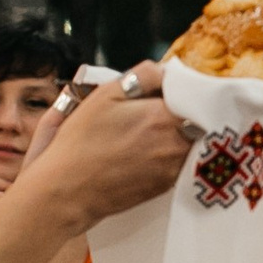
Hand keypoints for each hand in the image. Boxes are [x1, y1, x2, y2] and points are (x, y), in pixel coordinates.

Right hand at [24, 62, 195, 231]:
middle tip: (151, 113)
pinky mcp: (167, 185)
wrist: (69, 191)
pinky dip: (169, 154)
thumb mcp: (105, 95)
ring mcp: (174, 167)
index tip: (160, 93)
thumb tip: (165, 72)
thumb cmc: (82, 141)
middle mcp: (177, 142)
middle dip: (178, 112)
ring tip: (145, 135)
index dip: (175, 91)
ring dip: (176, 134)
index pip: (189, 94)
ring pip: (189, 141)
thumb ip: (142, 76)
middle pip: (193, 118)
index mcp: (164, 115)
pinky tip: (144, 154)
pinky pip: (179, 162)